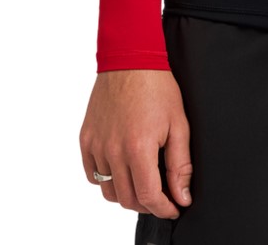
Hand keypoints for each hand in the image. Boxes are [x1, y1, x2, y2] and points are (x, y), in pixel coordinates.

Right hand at [79, 69, 193, 218]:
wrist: (130, 58)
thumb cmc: (158, 87)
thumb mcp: (178, 124)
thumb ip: (180, 165)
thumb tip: (182, 196)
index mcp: (138, 148)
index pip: (148, 196)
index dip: (164, 208)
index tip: (174, 207)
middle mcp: (113, 151)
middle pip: (127, 199)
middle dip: (147, 204)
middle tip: (161, 196)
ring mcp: (96, 145)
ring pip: (108, 190)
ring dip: (126, 193)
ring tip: (142, 182)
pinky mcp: (85, 139)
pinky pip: (92, 174)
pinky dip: (105, 179)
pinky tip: (121, 169)